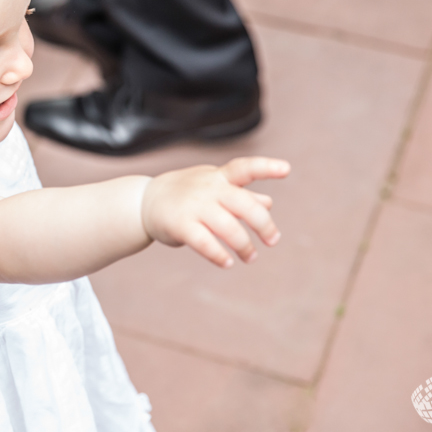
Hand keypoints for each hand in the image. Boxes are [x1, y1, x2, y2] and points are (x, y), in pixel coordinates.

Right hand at [140, 157, 289, 267]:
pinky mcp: (180, 225)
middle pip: (244, 205)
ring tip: (250, 257)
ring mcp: (194, 206)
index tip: (287, 169)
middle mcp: (208, 188)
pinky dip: (219, 255)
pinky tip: (227, 263)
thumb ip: (241, 194)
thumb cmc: (186, 193)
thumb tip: (269, 201)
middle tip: (273, 240)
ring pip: (228, 227)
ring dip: (244, 246)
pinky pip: (204, 242)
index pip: (244, 168)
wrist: (144, 201)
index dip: (266, 167)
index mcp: (219, 177)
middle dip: (264, 225)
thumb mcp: (213, 187)